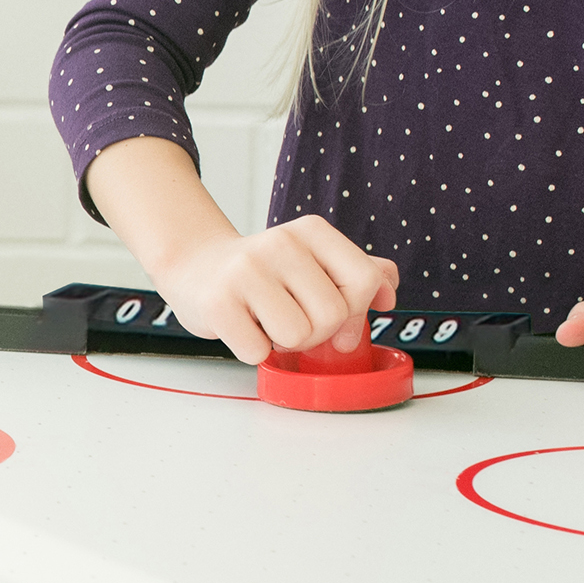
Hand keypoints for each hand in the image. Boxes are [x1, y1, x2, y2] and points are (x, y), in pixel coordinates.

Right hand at [153, 214, 400, 367]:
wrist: (195, 266)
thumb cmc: (262, 273)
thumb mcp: (312, 261)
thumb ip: (358, 273)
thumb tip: (388, 294)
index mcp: (311, 230)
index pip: (363, 281)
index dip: (358, 313)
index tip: (340, 320)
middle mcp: (281, 243)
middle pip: (334, 315)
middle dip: (317, 332)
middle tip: (290, 319)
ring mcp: (246, 271)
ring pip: (298, 336)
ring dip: (283, 343)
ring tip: (265, 322)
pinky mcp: (218, 302)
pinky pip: (259, 352)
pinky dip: (253, 351)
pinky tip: (241, 327)